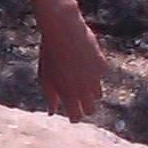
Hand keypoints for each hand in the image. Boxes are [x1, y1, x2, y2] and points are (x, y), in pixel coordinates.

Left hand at [37, 4, 108, 122]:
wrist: (63, 31)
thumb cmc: (50, 54)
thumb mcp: (45, 77)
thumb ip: (50, 96)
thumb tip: (52, 112)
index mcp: (68, 94)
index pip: (76, 116)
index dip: (75, 117)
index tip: (73, 115)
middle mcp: (83, 89)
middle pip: (91, 109)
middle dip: (85, 108)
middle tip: (79, 101)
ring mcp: (94, 78)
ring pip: (98, 94)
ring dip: (90, 91)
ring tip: (80, 80)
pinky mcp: (102, 66)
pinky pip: (101, 75)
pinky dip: (95, 72)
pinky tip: (86, 62)